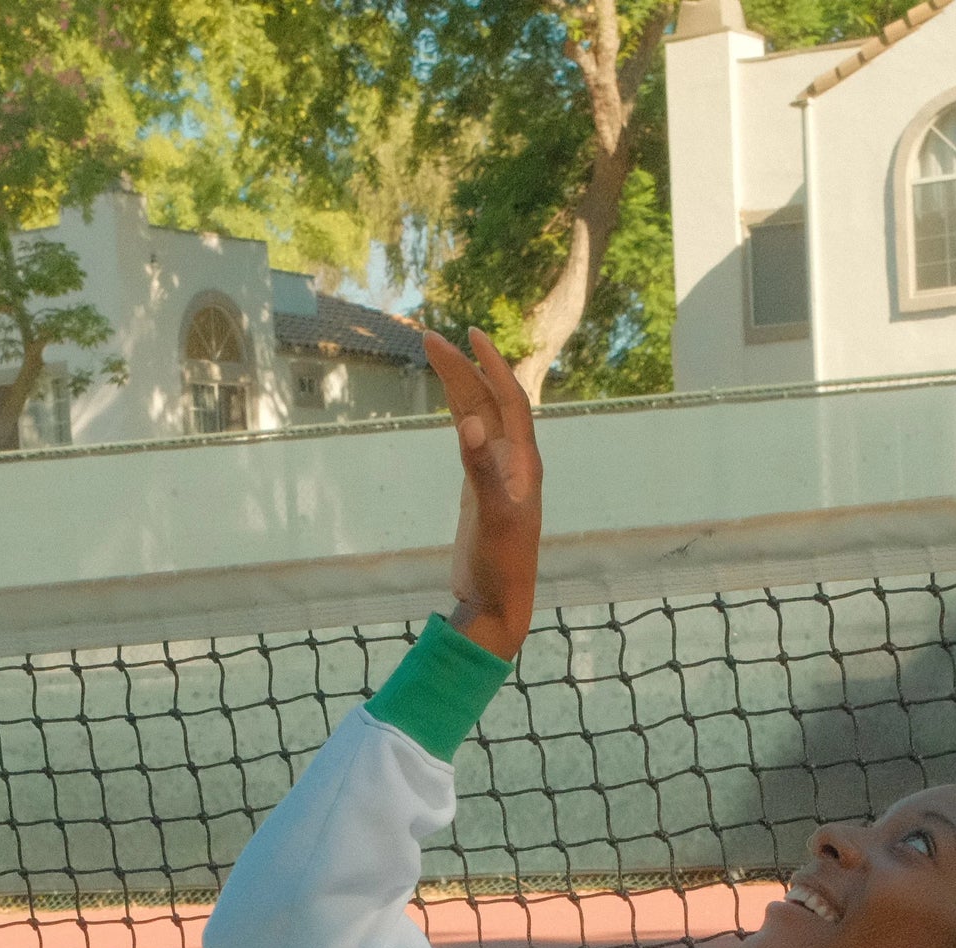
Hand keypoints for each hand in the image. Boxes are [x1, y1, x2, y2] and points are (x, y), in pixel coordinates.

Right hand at [418, 325, 538, 659]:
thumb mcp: (492, 518)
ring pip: (478, 418)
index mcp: (523, 462)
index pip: (509, 399)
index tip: (470, 335)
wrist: (499, 604)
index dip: (491, 365)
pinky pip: (470, 441)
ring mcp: (496, 475)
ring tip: (435, 356)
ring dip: (459, 388)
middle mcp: (513, 462)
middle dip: (464, 369)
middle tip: (431, 339)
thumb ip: (481, 471)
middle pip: (489, 402)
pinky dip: (458, 417)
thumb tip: (467, 424)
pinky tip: (451, 406)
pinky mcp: (480, 490)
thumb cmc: (502, 567)